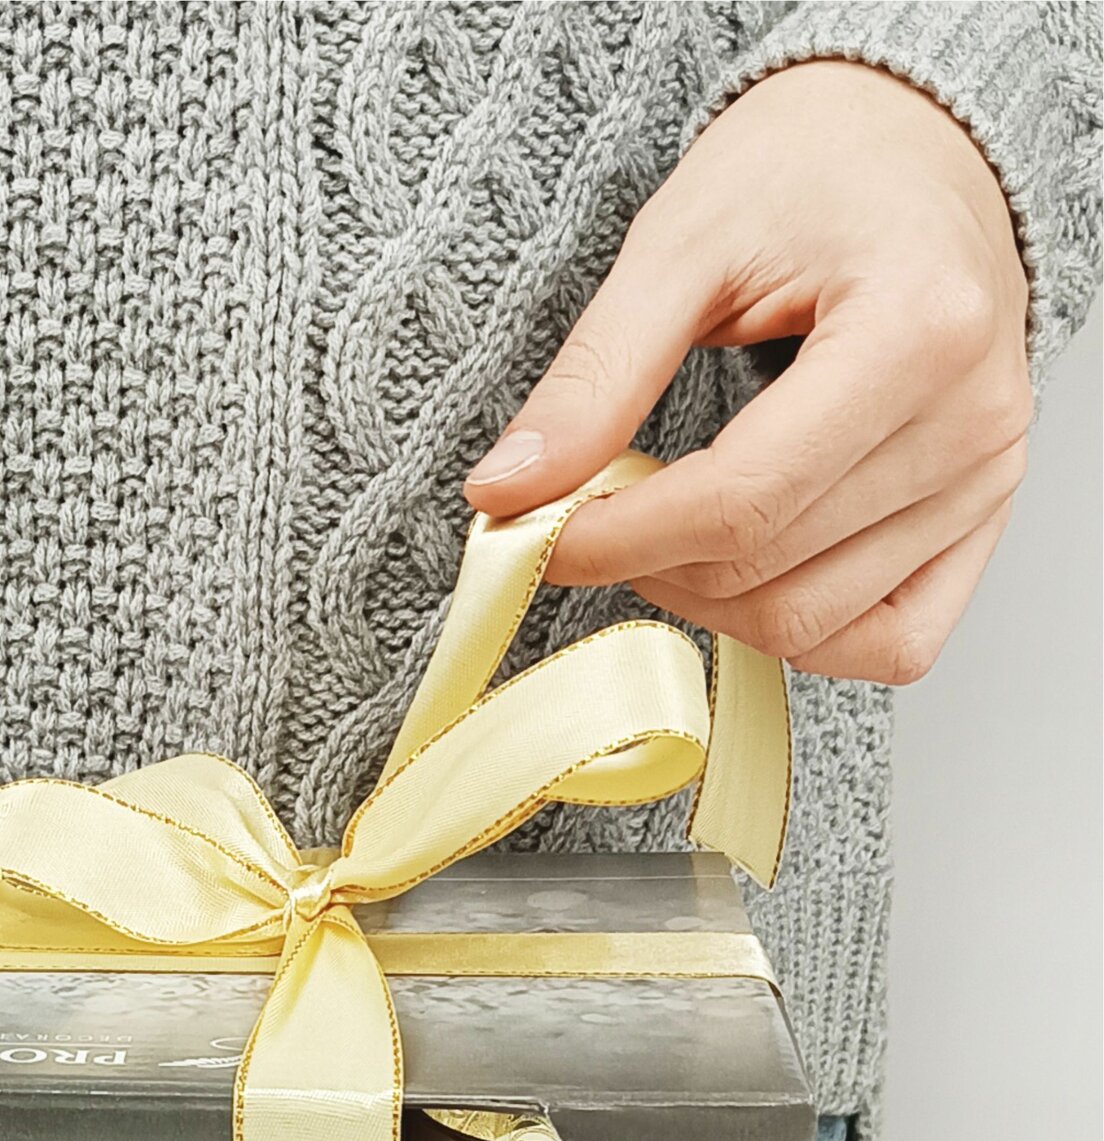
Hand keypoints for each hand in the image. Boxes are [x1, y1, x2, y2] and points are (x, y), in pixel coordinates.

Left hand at [464, 59, 1031, 685]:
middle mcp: (973, 419)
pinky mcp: (983, 517)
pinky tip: (743, 570)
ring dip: (705, 601)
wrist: (909, 145)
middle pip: (767, 575)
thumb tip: (506, 492)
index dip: (614, 540)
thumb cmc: (809, 169)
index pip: (738, 505)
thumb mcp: (677, 244)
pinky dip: (801, 632)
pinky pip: (889, 641)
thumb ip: (592, 378)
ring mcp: (987, 479)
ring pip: (812, 624)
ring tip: (660, 524)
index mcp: (918, 331)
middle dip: (646, 563)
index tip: (534, 531)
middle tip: (587, 511)